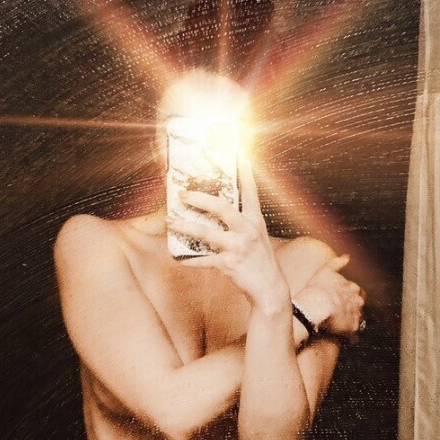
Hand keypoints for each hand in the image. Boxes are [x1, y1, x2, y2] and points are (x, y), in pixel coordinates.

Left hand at [176, 155, 289, 312]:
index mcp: (255, 219)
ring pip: (207, 233)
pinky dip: (190, 260)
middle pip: (222, 207)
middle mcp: (248, 230)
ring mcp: (239, 247)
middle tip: (182, 193)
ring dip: (186, 226)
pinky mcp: (230, 265)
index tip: (239, 152)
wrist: (269, 288)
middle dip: (200, 198)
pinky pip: (204, 260)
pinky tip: (178, 258)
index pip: (250, 190)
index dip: (244, 170)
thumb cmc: (259, 258)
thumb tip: (216, 205)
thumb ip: (241, 219)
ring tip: (171, 222)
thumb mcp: (256, 234)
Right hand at [295, 255, 365, 338]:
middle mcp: (357, 302)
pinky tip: (343, 339)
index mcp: (352, 288)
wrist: (315, 307)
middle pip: (359, 306)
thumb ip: (338, 262)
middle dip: (353, 309)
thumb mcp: (326, 270)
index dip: (350, 296)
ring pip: (357, 320)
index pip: (357, 292)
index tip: (342, 299)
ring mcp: (356, 315)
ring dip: (351, 322)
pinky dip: (350, 337)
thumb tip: (347, 256)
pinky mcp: (352, 329)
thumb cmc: (318, 288)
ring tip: (340, 326)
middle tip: (341, 313)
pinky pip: (353, 336)